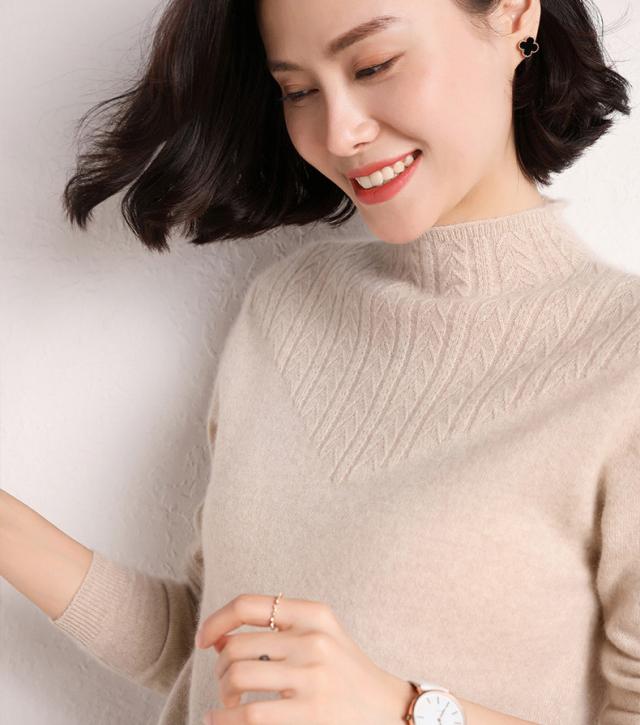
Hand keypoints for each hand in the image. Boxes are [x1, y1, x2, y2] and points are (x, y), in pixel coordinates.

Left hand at [195, 593, 414, 724]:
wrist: (388, 710)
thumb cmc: (344, 672)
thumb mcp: (320, 636)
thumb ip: (277, 630)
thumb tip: (216, 638)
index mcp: (315, 614)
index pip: (248, 604)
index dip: (216, 620)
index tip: (203, 640)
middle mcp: (313, 640)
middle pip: (236, 646)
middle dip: (220, 667)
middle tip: (225, 683)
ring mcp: (313, 677)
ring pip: (237, 677)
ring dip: (222, 693)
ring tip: (227, 703)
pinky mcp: (311, 714)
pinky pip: (248, 714)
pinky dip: (223, 719)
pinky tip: (220, 720)